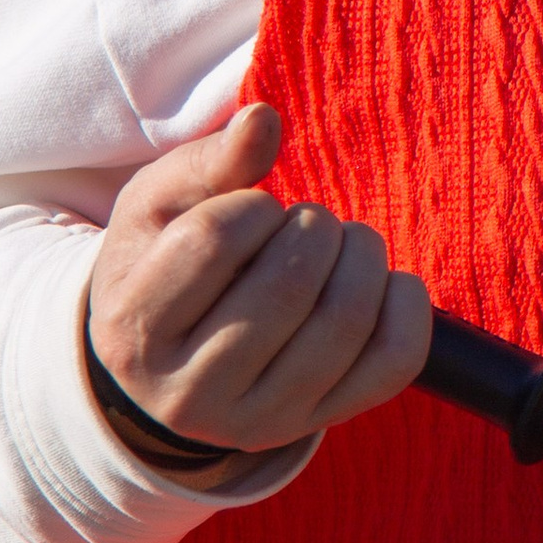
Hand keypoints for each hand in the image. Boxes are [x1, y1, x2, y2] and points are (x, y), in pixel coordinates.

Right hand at [83, 103, 430, 482]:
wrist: (167, 366)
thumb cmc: (162, 264)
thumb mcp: (159, 208)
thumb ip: (209, 161)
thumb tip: (263, 119)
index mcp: (134, 329)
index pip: (212, 240)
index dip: (252, 205)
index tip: (256, 209)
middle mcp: (190, 392)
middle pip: (288, 283)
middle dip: (315, 225)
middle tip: (308, 221)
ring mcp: (258, 421)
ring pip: (344, 321)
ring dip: (361, 254)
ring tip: (340, 244)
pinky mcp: (315, 424)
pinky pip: (394, 363)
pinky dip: (408, 303)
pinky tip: (383, 280)